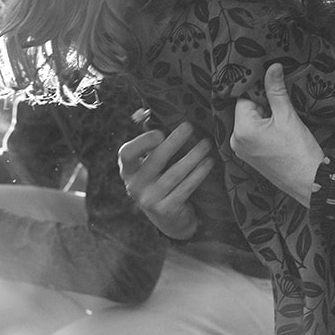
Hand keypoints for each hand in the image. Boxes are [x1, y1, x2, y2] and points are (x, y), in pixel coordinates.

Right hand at [117, 117, 212, 239]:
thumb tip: (151, 113)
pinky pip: (186, 187)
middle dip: (174, 142)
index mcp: (128, 170)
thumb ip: (150, 145)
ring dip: (192, 156)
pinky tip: (208, 163)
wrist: (169, 221)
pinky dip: (198, 174)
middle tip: (189, 127)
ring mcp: (150, 200)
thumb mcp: (149, 167)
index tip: (160, 133)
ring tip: (206, 144)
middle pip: (155, 160)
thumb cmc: (160, 183)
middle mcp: (135, 185)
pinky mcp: (166, 210)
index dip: (142, 142)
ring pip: (174, 173)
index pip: (127, 153)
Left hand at [231, 63, 323, 205]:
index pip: (244, 98)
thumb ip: (276, 90)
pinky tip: (280, 134)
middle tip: (283, 110)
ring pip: (251, 122)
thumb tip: (272, 67)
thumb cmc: (299, 150)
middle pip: (246, 110)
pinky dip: (265, 130)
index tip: (275, 92)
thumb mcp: (287, 116)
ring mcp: (242, 151)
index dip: (260, 92)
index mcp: (242, 130)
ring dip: (266, 118)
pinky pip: (253, 135)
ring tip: (284, 123)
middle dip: (264, 106)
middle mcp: (236, 141)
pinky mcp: (250, 157)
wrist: (310, 182)